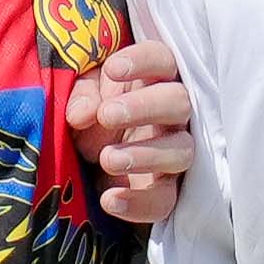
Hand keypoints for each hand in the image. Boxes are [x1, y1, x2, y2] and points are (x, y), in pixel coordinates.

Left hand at [67, 36, 193, 225]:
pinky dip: (139, 204)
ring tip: (107, 159)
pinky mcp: (167, 191)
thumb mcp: (84, 97)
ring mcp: (175, 153)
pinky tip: (109, 200)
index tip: (112, 69)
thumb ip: (82, 97)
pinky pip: (165, 201)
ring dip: (145, 154)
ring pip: (182, 151)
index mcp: (155, 80)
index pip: (163, 60)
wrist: (90, 161)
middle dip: (145, 107)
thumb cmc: (94, 113)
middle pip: (179, 102)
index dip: (143, 61)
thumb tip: (81, 114)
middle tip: (107, 116)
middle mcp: (173, 115)